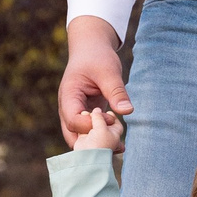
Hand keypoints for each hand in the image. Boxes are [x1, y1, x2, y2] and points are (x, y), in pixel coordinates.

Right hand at [59, 16, 132, 145]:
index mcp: (68, 96)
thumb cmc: (97, 56)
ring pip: (81, 137)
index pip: (73, 121)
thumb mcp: (109, 71)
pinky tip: (119, 142)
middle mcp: (68, 108)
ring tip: (119, 147)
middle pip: (72, 135)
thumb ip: (116, 92)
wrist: (92, 49)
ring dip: (98, 143)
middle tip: (115, 145)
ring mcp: (76, 113)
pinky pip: (90, 132)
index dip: (91, 125)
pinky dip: (102, 137)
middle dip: (92, 143)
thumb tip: (127, 111)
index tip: (111, 118)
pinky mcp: (86, 115)